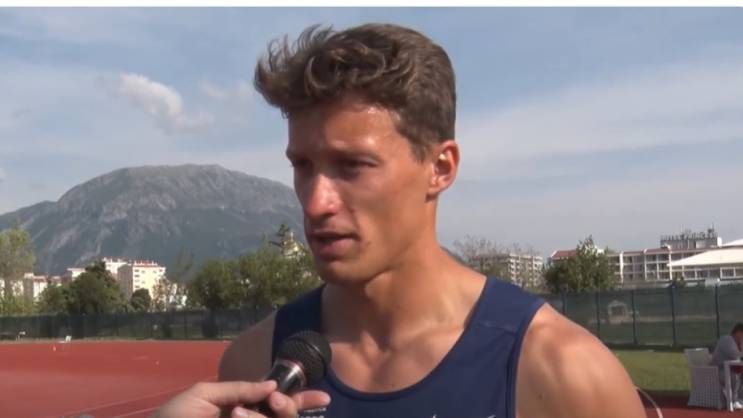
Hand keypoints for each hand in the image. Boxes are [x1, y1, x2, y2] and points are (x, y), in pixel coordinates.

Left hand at [151, 380, 330, 417]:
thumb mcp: (203, 396)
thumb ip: (238, 389)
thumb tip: (272, 385)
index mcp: (242, 410)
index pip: (278, 406)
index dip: (301, 401)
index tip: (322, 398)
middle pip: (286, 417)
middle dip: (289, 407)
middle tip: (275, 400)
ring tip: (236, 416)